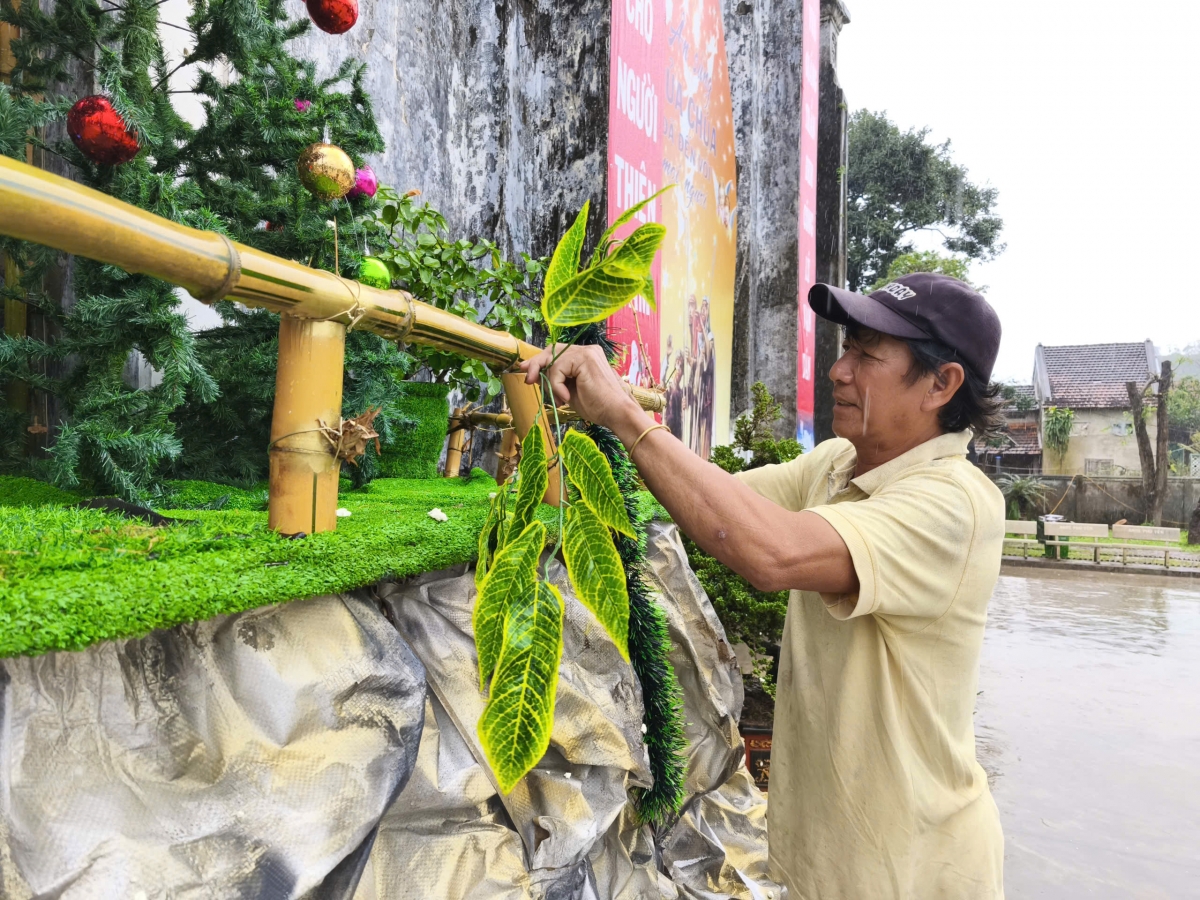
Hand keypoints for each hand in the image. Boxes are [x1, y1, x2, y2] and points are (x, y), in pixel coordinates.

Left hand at [520, 344, 643, 428]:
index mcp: (585, 356)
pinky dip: (556, 385)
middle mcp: (586, 350)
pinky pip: (558, 368)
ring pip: (553, 360)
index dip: (540, 361)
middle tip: (529, 380)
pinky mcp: (584, 358)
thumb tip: (534, 375)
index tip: (526, 371)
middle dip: (537, 364)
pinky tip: (566, 397)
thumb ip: (555, 381)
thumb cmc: (597, 406)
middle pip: (552, 350)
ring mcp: (586, 352)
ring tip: (560, 398)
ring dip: (550, 381)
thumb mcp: (569, 391)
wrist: (616, 413)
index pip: (557, 353)